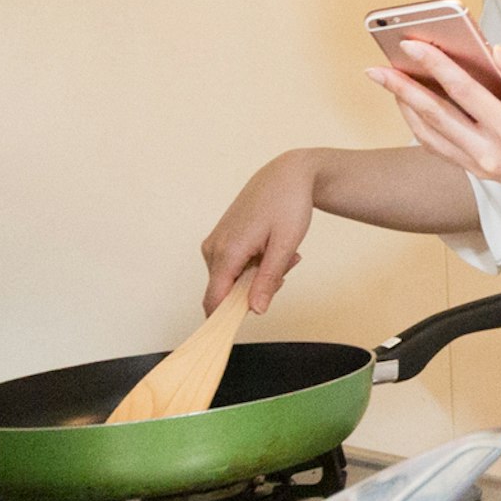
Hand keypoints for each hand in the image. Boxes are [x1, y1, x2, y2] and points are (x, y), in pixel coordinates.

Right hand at [203, 151, 318, 314]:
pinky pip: (232, 268)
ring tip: (281, 253)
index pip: (214, 301)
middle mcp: (213, 249)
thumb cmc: (287, 204)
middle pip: (227, 293)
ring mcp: (214, 244)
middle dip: (255, 291)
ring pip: (231, 281)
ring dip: (257, 277)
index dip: (225, 320)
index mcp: (227, 252)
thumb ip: (267, 280)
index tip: (243, 325)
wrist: (285, 175)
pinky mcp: (219, 240)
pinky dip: (252, 265)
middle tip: (284, 269)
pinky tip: (270, 248)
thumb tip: (254, 310)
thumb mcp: (285, 245)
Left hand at [374, 42, 500, 208]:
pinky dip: (421, 128)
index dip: (435, 65)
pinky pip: (440, 149)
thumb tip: (495, 51)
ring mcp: (481, 166)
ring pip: (431, 136)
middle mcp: (490, 153)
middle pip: (435, 115)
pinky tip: (412, 109)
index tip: (413, 46)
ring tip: (389, 85)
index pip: (463, 91)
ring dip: (406, 109)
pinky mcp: (480, 172)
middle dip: (402, 89)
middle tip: (377, 69)